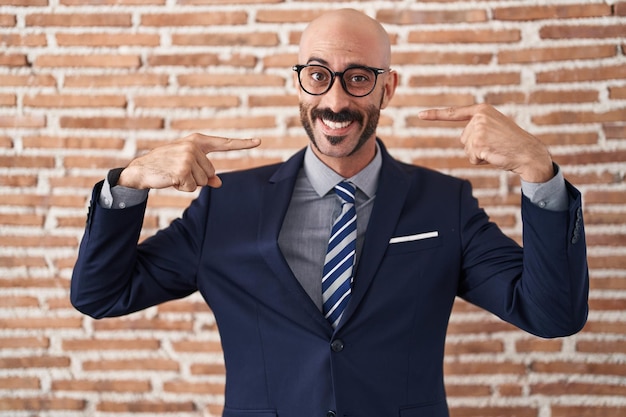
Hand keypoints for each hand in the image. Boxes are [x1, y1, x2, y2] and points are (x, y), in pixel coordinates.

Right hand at [118, 133, 260, 190]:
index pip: (224, 143)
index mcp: (197, 141)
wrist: (141, 170)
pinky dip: (182, 188)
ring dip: (189, 183)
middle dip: (196, 178)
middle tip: (178, 172)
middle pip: (211, 173)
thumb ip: (205, 173)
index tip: (259, 141)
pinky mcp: (182, 170)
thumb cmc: (166, 166)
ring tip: (173, 174)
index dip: (243, 144)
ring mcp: (188, 157)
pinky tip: (170, 179)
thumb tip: (219, 183)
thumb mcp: (187, 167)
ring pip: (203, 182)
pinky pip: (192, 188)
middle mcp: (194, 146)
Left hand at [418, 104, 553, 182]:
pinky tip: (494, 155)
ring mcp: (478, 130)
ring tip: (496, 149)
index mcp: (482, 110)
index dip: (435, 115)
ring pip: (467, 149)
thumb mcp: (495, 127)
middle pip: (463, 138)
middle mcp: (478, 117)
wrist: (529, 152)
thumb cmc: (512, 143)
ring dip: (479, 154)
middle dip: (476, 146)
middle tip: (495, 144)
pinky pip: (472, 157)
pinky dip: (481, 161)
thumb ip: (478, 127)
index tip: (419, 114)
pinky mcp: (479, 143)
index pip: (454, 113)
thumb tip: (465, 139)